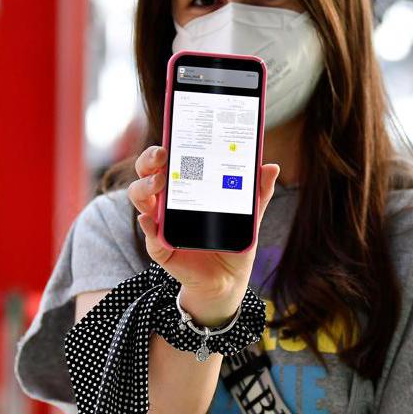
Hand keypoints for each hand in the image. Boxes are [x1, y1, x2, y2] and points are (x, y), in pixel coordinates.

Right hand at [129, 145, 280, 326]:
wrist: (229, 277)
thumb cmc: (234, 237)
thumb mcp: (250, 213)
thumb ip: (259, 192)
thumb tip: (272, 167)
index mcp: (187, 186)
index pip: (169, 160)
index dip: (164, 147)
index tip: (171, 136)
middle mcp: (168, 201)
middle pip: (148, 173)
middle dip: (149, 161)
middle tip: (162, 156)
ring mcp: (161, 222)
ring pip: (140, 198)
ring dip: (145, 188)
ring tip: (159, 184)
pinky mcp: (161, 247)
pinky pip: (150, 235)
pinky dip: (148, 225)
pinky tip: (151, 219)